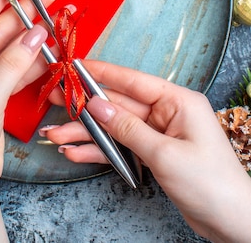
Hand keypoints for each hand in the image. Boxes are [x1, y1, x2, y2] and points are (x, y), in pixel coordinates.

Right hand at [41, 61, 250, 242]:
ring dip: (86, 133)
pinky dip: (99, 151)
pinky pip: (120, 147)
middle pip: (118, 105)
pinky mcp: (153, 154)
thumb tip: (97, 106)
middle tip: (56, 100)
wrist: (232, 222)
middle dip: (85, 108)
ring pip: (114, 128)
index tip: (75, 66)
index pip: (132, 80)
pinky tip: (76, 152)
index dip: (102, 73)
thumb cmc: (211, 184)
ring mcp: (159, 134)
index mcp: (177, 101)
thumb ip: (127, 129)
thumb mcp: (165, 154)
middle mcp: (166, 113)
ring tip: (56, 135)